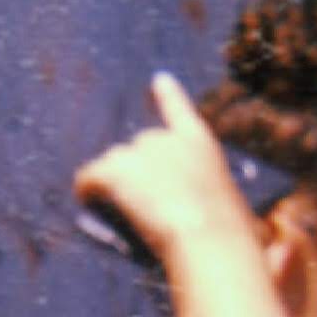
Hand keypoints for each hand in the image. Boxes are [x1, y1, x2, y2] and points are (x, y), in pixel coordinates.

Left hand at [74, 73, 262, 268]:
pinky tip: (90, 202)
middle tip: (145, 205)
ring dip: (114, 182)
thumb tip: (223, 222)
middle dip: (138, 171)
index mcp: (199, 142)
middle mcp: (166, 138)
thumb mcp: (230, 206)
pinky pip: (88, 178)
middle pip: (138, 146)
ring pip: (113, 164)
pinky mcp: (114, 171)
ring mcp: (137, 152)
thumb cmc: (227, 232)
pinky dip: (87, 190)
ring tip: (125, 212)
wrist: (207, 237)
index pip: (179, 109)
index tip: (160, 80)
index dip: (168, 95)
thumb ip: (210, 199)